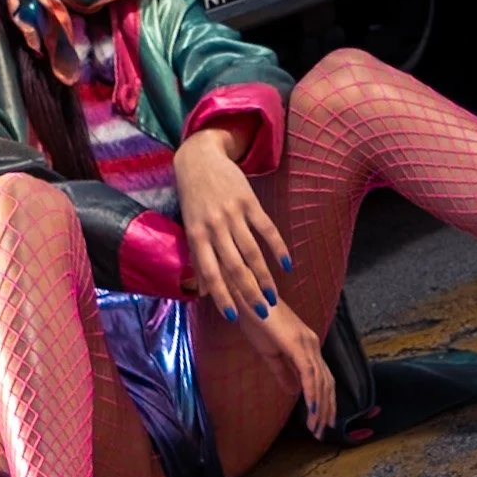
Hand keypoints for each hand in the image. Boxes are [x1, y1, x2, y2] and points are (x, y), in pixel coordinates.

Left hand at [174, 126, 290, 323]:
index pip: (209, 273)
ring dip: (264, 277)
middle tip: (262, 312)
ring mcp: (233, 214)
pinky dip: (278, 248)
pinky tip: (287, 265)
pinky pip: (267, 229)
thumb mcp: (189, 227)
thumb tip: (201, 292)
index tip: (233, 316)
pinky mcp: (249, 202)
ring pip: (252, 252)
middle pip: (234, 267)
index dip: (221, 296)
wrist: (199, 159)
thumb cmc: (193, 199)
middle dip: (248, 292)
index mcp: (196, 235)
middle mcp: (214, 227)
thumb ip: (197, 258)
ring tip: (273, 295)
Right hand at [237, 299, 338, 436]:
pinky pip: (308, 373)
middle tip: (320, 432)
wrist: (246, 298)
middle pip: (327, 382)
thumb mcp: (269, 352)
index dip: (324, 401)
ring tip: (315, 428)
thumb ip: (283, 372)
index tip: (319, 422)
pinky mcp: (297, 344)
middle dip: (326, 409)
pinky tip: (311, 409)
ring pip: (320, 381)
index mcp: (306, 346)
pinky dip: (312, 393)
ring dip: (320, 407)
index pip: (322, 378)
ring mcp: (306, 343)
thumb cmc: (255, 320)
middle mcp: (312, 344)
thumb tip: (293, 392)